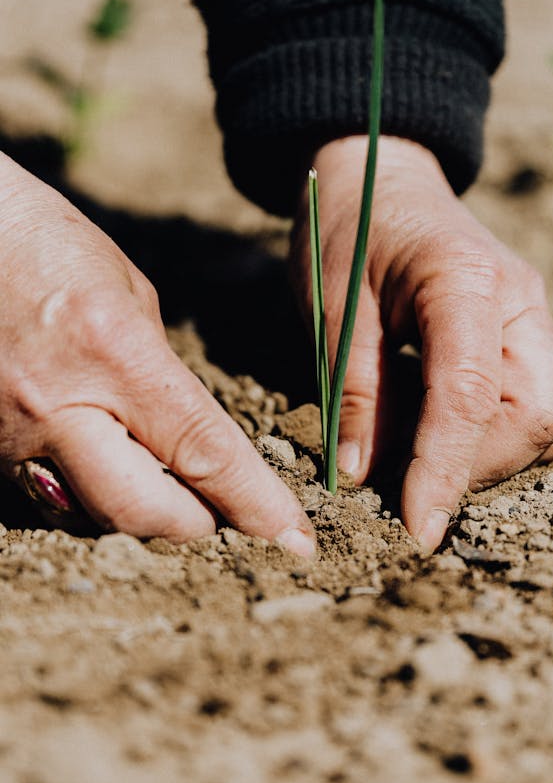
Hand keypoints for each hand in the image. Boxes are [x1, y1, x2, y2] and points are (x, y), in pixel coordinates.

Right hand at [0, 153, 314, 553]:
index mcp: (113, 352)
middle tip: (223, 516)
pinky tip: (107, 469)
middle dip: (196, 526)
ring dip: (141, 516)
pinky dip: (89, 497)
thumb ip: (161, 373)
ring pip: (92, 517)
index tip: (294, 537)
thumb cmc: (46, 244)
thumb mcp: (128, 293)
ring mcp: (10, 435)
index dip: (255, 503)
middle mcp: (58, 405)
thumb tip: (189, 437)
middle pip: (142, 512)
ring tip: (169, 491)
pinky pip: (48, 498)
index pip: (202, 450)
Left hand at [291, 136, 552, 551]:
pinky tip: (437, 432)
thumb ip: (354, 390)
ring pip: (546, 421)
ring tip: (417, 457)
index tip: (418, 529)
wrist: (378, 175)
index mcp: (466, 279)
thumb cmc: (347, 227)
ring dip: (487, 458)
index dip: (445, 471)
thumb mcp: (333, 304)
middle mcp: (520, 300)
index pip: (471, 396)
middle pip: (538, 417)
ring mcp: (532, 317)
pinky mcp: (526, 335)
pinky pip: (532, 407)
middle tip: (408, 484)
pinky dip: (490, 438)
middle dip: (477, 467)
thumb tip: (363, 477)